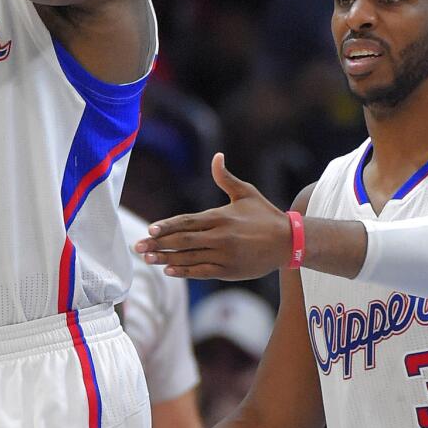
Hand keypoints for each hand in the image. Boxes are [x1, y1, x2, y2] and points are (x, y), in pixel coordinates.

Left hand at [134, 154, 288, 279]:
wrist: (289, 242)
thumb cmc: (265, 215)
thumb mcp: (246, 193)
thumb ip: (226, 178)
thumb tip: (217, 157)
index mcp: (220, 217)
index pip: (187, 221)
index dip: (167, 226)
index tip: (149, 230)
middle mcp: (220, 237)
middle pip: (183, 240)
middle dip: (159, 244)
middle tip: (138, 247)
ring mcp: (224, 255)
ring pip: (189, 258)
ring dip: (166, 259)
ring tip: (148, 259)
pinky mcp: (229, 270)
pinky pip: (202, 271)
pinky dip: (185, 271)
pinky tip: (169, 271)